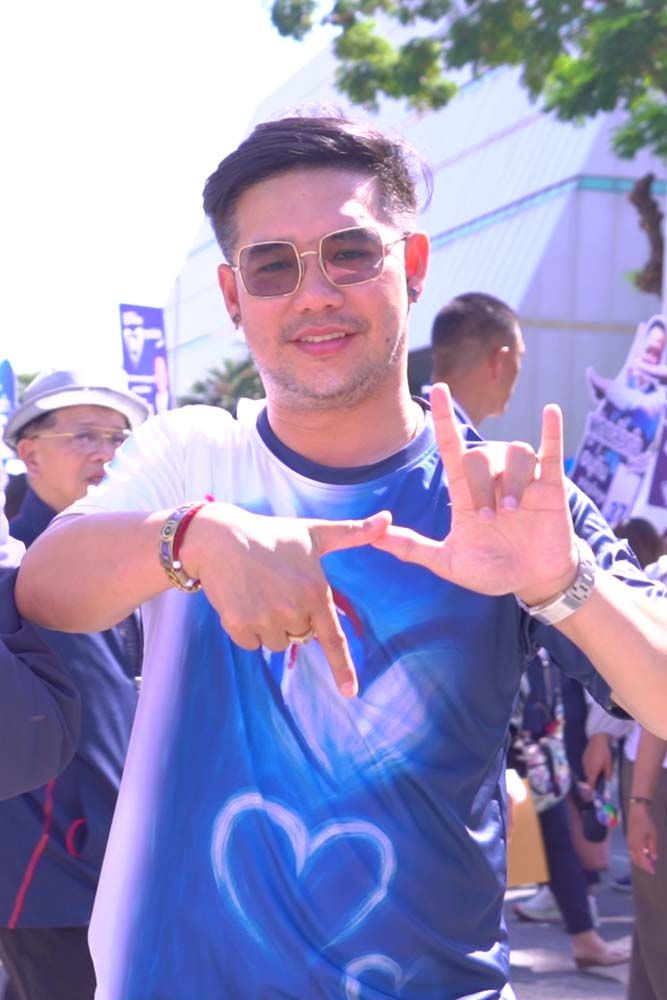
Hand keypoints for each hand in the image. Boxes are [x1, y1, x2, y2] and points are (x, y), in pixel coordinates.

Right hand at [180, 503, 390, 696]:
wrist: (220, 537)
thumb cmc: (272, 534)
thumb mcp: (314, 532)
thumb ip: (353, 532)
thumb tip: (388, 518)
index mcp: (315, 591)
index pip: (332, 638)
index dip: (342, 667)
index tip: (350, 693)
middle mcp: (293, 609)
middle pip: (301, 637)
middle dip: (293, 620)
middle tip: (278, 589)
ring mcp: (264, 618)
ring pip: (276, 643)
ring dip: (269, 626)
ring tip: (259, 592)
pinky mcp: (238, 624)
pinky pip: (250, 643)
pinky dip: (246, 628)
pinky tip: (242, 600)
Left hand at [370, 383, 577, 602]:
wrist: (533, 581)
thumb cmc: (491, 570)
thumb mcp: (448, 562)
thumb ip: (412, 548)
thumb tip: (373, 536)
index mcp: (466, 492)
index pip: (451, 446)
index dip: (443, 418)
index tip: (436, 389)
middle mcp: (493, 479)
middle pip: (480, 456)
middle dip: (482, 486)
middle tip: (489, 519)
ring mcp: (523, 481)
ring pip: (516, 453)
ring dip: (513, 481)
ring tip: (514, 511)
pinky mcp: (551, 488)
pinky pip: (550, 451)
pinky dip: (551, 431)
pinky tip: (550, 412)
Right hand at [583, 733, 612, 787]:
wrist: (597, 740)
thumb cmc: (604, 753)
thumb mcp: (609, 764)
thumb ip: (608, 774)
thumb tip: (608, 781)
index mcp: (593, 772)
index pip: (590, 784)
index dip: (591, 790)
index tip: (592, 794)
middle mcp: (587, 769)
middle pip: (588, 778)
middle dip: (592, 781)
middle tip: (599, 780)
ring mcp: (584, 763)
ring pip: (587, 772)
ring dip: (591, 774)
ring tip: (598, 770)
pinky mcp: (583, 758)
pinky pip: (586, 766)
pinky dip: (589, 768)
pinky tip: (595, 763)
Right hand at [627, 801, 657, 873]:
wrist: (637, 811)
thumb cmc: (647, 822)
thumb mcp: (653, 835)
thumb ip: (653, 847)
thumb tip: (654, 858)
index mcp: (638, 845)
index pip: (642, 860)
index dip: (648, 867)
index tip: (653, 871)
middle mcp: (631, 845)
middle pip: (636, 860)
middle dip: (643, 866)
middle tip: (650, 868)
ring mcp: (628, 841)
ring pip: (632, 856)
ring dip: (639, 861)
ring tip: (646, 863)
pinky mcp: (628, 838)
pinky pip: (631, 851)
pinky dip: (636, 855)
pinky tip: (641, 854)